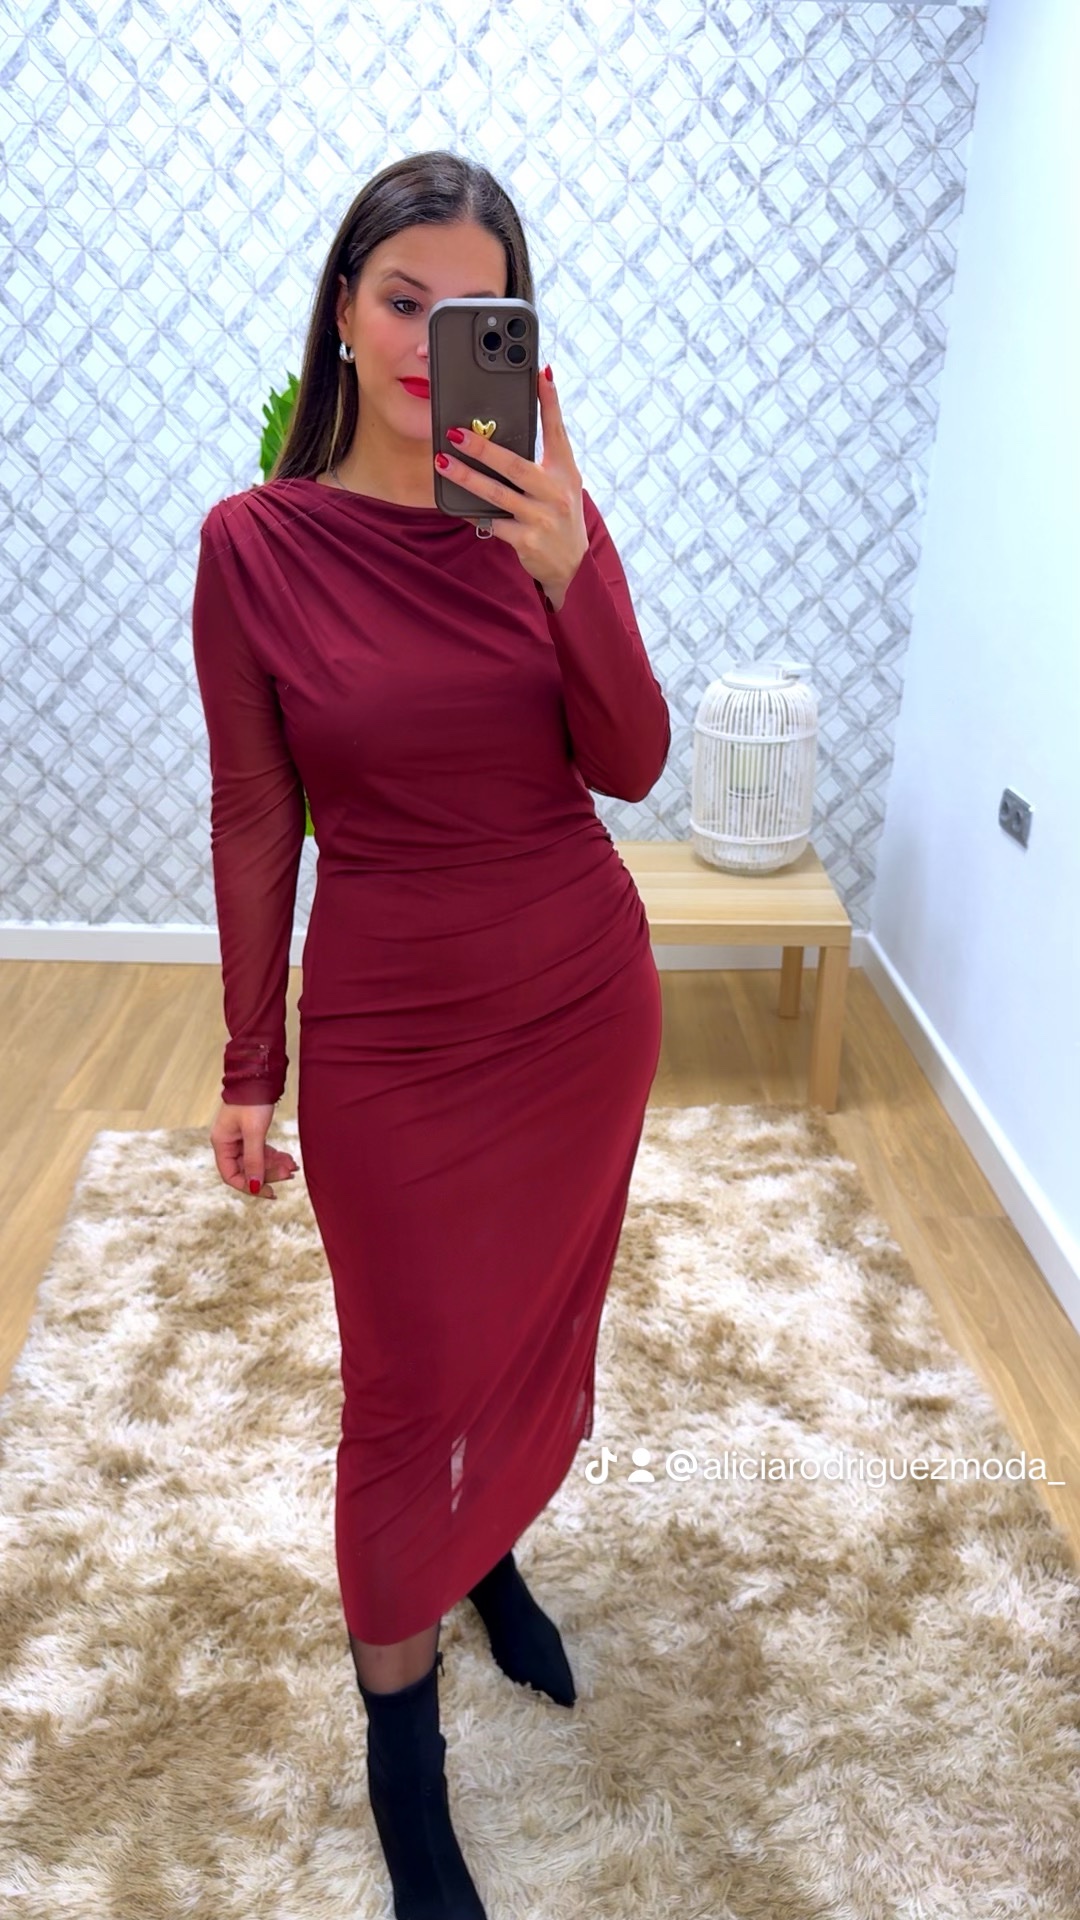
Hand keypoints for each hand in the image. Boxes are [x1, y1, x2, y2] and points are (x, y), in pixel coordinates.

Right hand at [209, 1101, 300, 1200]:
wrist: (258, 1076)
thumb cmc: (252, 1101)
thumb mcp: (254, 1132)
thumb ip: (254, 1160)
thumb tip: (255, 1186)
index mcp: (222, 1143)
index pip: (231, 1175)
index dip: (250, 1186)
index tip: (270, 1192)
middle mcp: (228, 1143)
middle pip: (246, 1169)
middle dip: (268, 1174)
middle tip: (289, 1175)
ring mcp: (239, 1138)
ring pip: (256, 1161)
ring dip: (274, 1166)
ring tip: (293, 1167)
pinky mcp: (251, 1133)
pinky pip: (262, 1151)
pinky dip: (275, 1156)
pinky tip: (289, 1159)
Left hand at [435, 366, 588, 606]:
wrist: (571, 564)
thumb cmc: (559, 515)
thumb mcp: (562, 483)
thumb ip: (544, 457)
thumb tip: (509, 428)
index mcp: (565, 471)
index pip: (557, 430)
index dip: (550, 401)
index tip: (539, 373)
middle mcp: (556, 493)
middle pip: (514, 465)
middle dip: (483, 447)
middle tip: (456, 433)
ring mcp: (542, 518)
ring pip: (497, 494)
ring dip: (466, 477)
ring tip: (443, 462)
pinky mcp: (527, 540)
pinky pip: (491, 522)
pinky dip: (471, 512)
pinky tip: (454, 503)